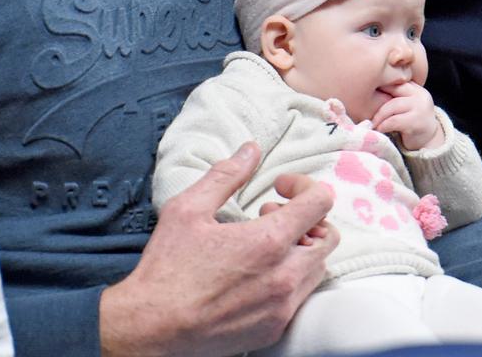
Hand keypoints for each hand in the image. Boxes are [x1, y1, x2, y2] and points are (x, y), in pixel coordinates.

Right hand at [99, 142, 336, 356]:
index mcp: (269, 242)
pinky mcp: (275, 330)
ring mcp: (282, 308)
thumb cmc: (168, 270)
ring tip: (260, 244)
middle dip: (305, 218)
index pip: (320, 202)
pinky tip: (256, 272)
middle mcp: (285, 277)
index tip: (279, 187)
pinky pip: (301, 296)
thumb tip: (251, 151)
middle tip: (269, 216)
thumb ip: (226, 175)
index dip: (303, 185)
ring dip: (299, 248)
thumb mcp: (189, 209)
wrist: (152, 330)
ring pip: (317, 267)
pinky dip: (290, 277)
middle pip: (328, 236)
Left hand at [371, 81, 443, 150]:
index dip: (380, 84)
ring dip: (379, 115)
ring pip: (392, 106)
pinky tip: (379, 129)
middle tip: (363, 105)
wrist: (429, 141)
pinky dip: (384, 125)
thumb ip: (394, 95)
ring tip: (372, 122)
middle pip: (393, 89)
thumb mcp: (405, 103)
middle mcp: (420, 94)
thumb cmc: (411, 120)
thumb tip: (367, 87)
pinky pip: (394, 121)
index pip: (395, 80)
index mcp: (416, 87)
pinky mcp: (417, 123)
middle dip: (377, 98)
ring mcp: (421, 108)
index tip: (366, 90)